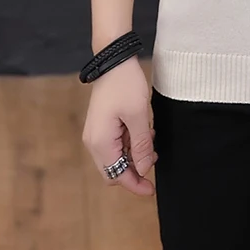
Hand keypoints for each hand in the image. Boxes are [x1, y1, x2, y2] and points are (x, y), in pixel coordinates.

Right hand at [82, 55, 157, 195]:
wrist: (113, 59)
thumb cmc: (125, 85)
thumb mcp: (139, 116)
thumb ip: (141, 145)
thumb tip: (144, 169)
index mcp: (100, 142)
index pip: (116, 176)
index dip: (134, 184)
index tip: (151, 190)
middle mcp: (94, 141)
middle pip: (114, 169)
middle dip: (135, 169)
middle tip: (155, 159)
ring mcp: (96, 133)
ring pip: (116, 156)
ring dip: (134, 154)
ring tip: (152, 142)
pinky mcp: (101, 125)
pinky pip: (115, 143)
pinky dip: (130, 143)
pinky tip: (144, 132)